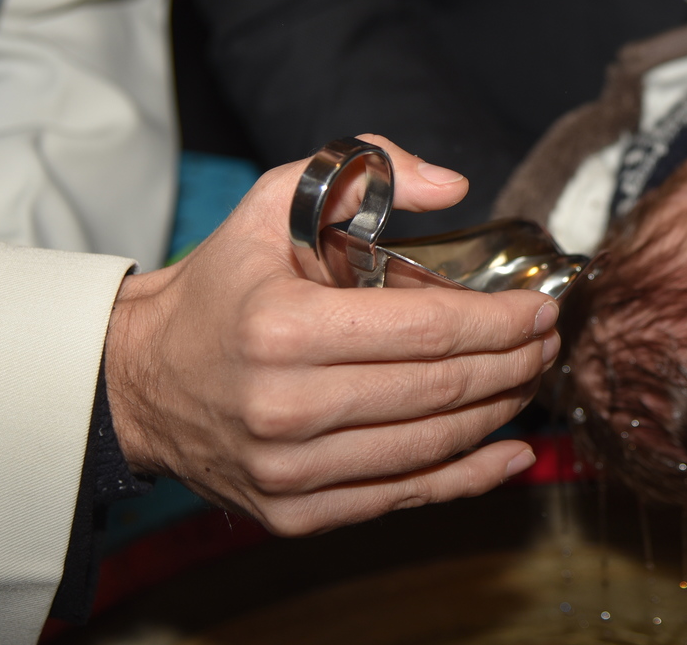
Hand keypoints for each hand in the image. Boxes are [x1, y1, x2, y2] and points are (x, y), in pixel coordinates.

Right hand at [103, 135, 558, 535]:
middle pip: (441, 390)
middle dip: (513, 364)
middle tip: (547, 342)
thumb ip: (365, 173)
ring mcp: (290, 469)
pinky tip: (511, 451)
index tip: (540, 309)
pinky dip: (468, 477)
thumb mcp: (276, 203)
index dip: (500, 321)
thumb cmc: (221, 287)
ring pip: (431, 446)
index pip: (429, 330)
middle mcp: (288, 406)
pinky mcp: (294, 512)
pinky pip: (403, 497)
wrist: (139, 380)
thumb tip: (454, 187)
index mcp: (285, 328)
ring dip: (499, 412)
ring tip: (530, 379)